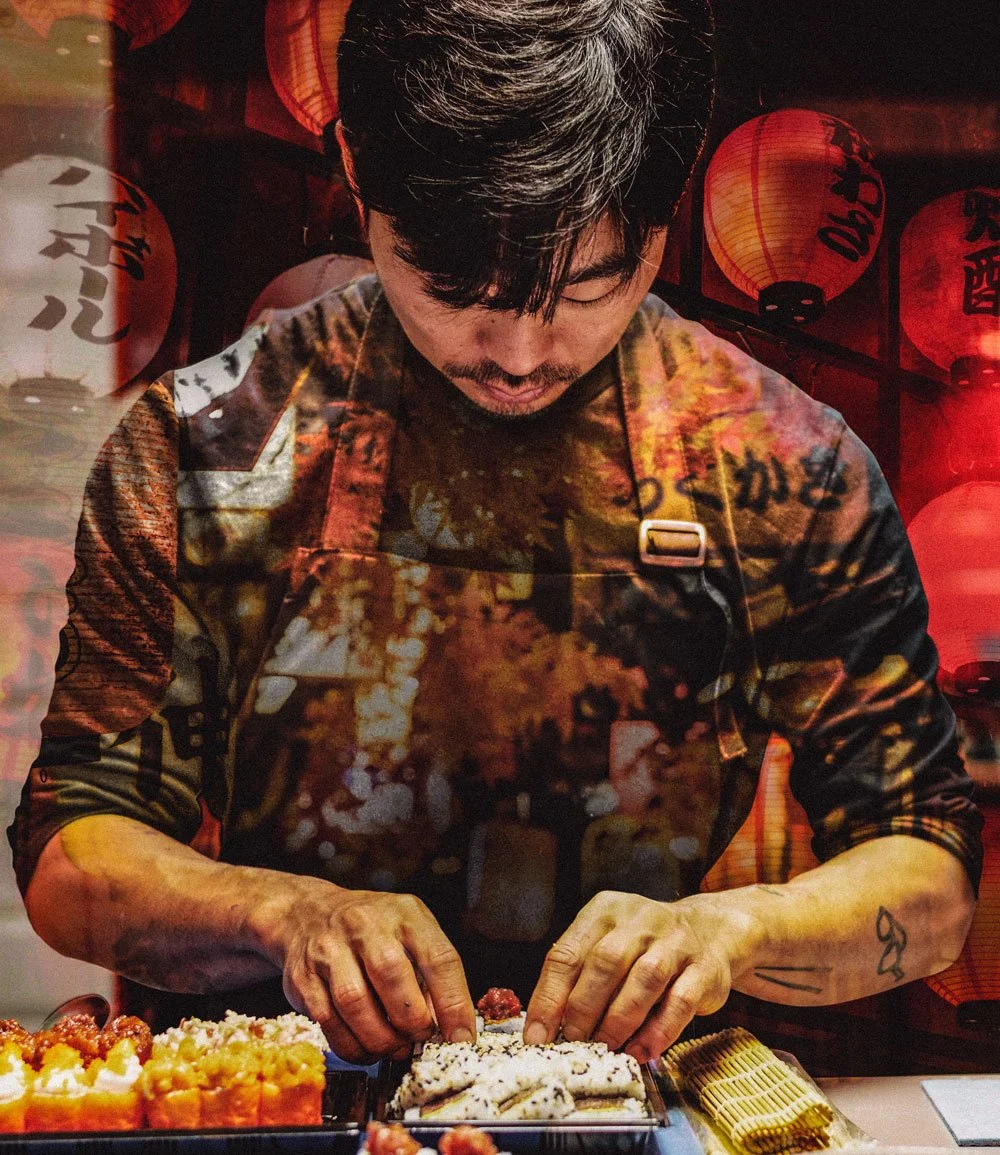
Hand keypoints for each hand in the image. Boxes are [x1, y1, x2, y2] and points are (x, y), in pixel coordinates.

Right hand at [259, 878, 475, 1062]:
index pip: (439, 958)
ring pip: (356, 1003)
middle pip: (393, 976)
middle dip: (411, 1021)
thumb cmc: (371, 929)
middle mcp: (366, 926)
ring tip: (394, 1048)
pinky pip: (329, 1022)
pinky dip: (352, 1046)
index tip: (461, 1037)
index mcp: (405, 914)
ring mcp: (331, 949)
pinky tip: (366, 1049)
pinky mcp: (304, 977)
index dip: (454, 1004)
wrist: (307, 914)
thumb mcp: (409, 931)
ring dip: (381, 1039)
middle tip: (419, 1040)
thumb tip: (446, 1028)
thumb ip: (428, 972)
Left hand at [524, 890, 755, 1060]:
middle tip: (574, 1043)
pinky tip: (642, 1051)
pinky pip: (680, 1002)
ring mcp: (676, 941)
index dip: (549, 998)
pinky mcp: (704, 968)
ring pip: (645, 980)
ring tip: (605, 1049)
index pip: (568, 953)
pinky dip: (659, 1031)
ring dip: (620, 1021)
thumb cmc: (643, 946)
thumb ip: (580, 976)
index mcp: (605, 911)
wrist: (709, 931)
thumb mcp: (607, 943)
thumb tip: (547, 1027)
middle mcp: (640, 919)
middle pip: (606, 963)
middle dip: (584, 1009)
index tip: (537, 1036)